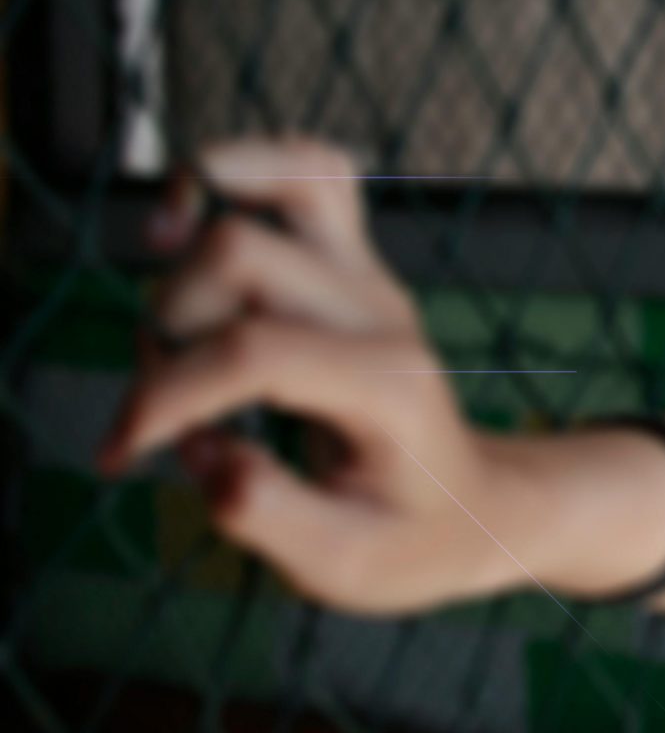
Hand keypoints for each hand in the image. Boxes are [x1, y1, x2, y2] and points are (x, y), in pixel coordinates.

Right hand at [93, 134, 519, 616]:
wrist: (474, 507)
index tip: (123, 455)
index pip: (254, 352)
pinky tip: (182, 216)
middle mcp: (382, 315)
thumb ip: (270, 516)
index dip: (165, 395)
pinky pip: (312, 171)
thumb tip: (207, 458)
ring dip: (191, 250)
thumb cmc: (407, 539)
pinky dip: (244, 168)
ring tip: (175, 336)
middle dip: (167, 325)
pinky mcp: (353, 263)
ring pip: (281, 184)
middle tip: (165, 406)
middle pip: (240, 251)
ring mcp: (371, 278)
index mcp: (386, 390)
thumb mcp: (343, 564)